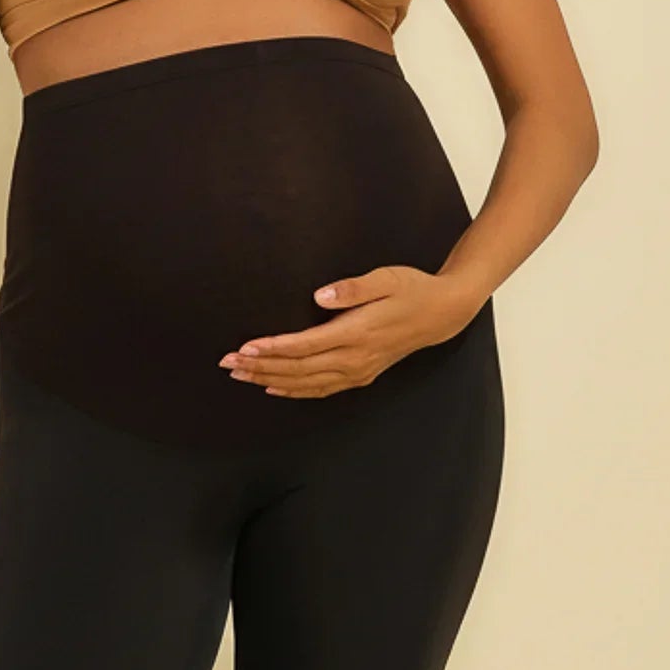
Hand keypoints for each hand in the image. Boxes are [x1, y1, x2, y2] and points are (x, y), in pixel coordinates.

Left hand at [219, 265, 477, 399]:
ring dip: (270, 379)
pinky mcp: (361, 375)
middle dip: (260, 367)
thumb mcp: (385, 278)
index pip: (305, 345)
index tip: (244, 348)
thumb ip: (352, 289)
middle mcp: (355, 358)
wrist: (441, 314)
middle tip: (227, 364)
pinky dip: (295, 391)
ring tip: (240, 375)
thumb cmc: (411, 289)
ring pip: (306, 383)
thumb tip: (319, 296)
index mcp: (357, 333)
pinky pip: (321, 389)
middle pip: (298, 369)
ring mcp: (358, 370)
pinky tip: (273, 388)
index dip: (273, 348)